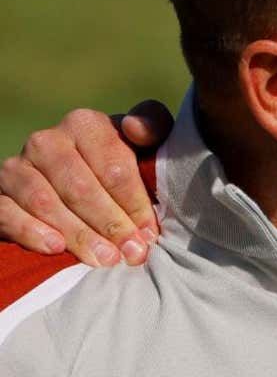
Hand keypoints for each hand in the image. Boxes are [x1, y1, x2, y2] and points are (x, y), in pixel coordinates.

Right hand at [0, 100, 173, 266]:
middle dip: (111, 224)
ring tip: (105, 259)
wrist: (79, 181)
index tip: (150, 231)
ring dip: (79, 234)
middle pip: (81, 188)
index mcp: (85, 124)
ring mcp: (18, 167)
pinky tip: (56, 248)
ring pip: (46, 203)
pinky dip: (32, 232)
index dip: (135, 202)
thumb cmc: (120, 163)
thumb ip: (154, 125)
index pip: (113, 167)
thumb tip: (134, 127)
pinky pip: (8, 214)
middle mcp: (47, 141)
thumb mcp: (144, 142)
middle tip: (132, 253)